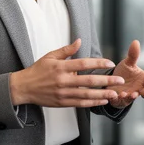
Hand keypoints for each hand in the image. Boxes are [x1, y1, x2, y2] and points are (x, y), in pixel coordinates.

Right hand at [9, 39, 124, 107]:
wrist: (23, 88)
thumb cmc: (37, 70)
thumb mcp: (50, 56)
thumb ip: (66, 50)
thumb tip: (79, 41)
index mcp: (61, 67)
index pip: (83, 64)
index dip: (98, 63)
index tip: (110, 62)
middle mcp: (63, 80)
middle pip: (88, 81)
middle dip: (106, 81)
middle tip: (120, 80)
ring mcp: (62, 93)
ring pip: (86, 94)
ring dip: (102, 94)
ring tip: (114, 93)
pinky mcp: (62, 103)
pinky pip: (80, 103)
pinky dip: (92, 103)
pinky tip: (102, 100)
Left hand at [107, 40, 143, 108]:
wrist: (113, 82)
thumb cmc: (125, 72)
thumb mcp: (128, 63)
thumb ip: (133, 55)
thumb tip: (136, 41)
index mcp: (143, 78)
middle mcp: (139, 88)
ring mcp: (130, 94)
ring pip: (133, 97)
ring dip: (132, 96)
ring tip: (128, 94)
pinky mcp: (121, 99)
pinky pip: (121, 101)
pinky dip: (119, 98)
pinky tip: (115, 95)